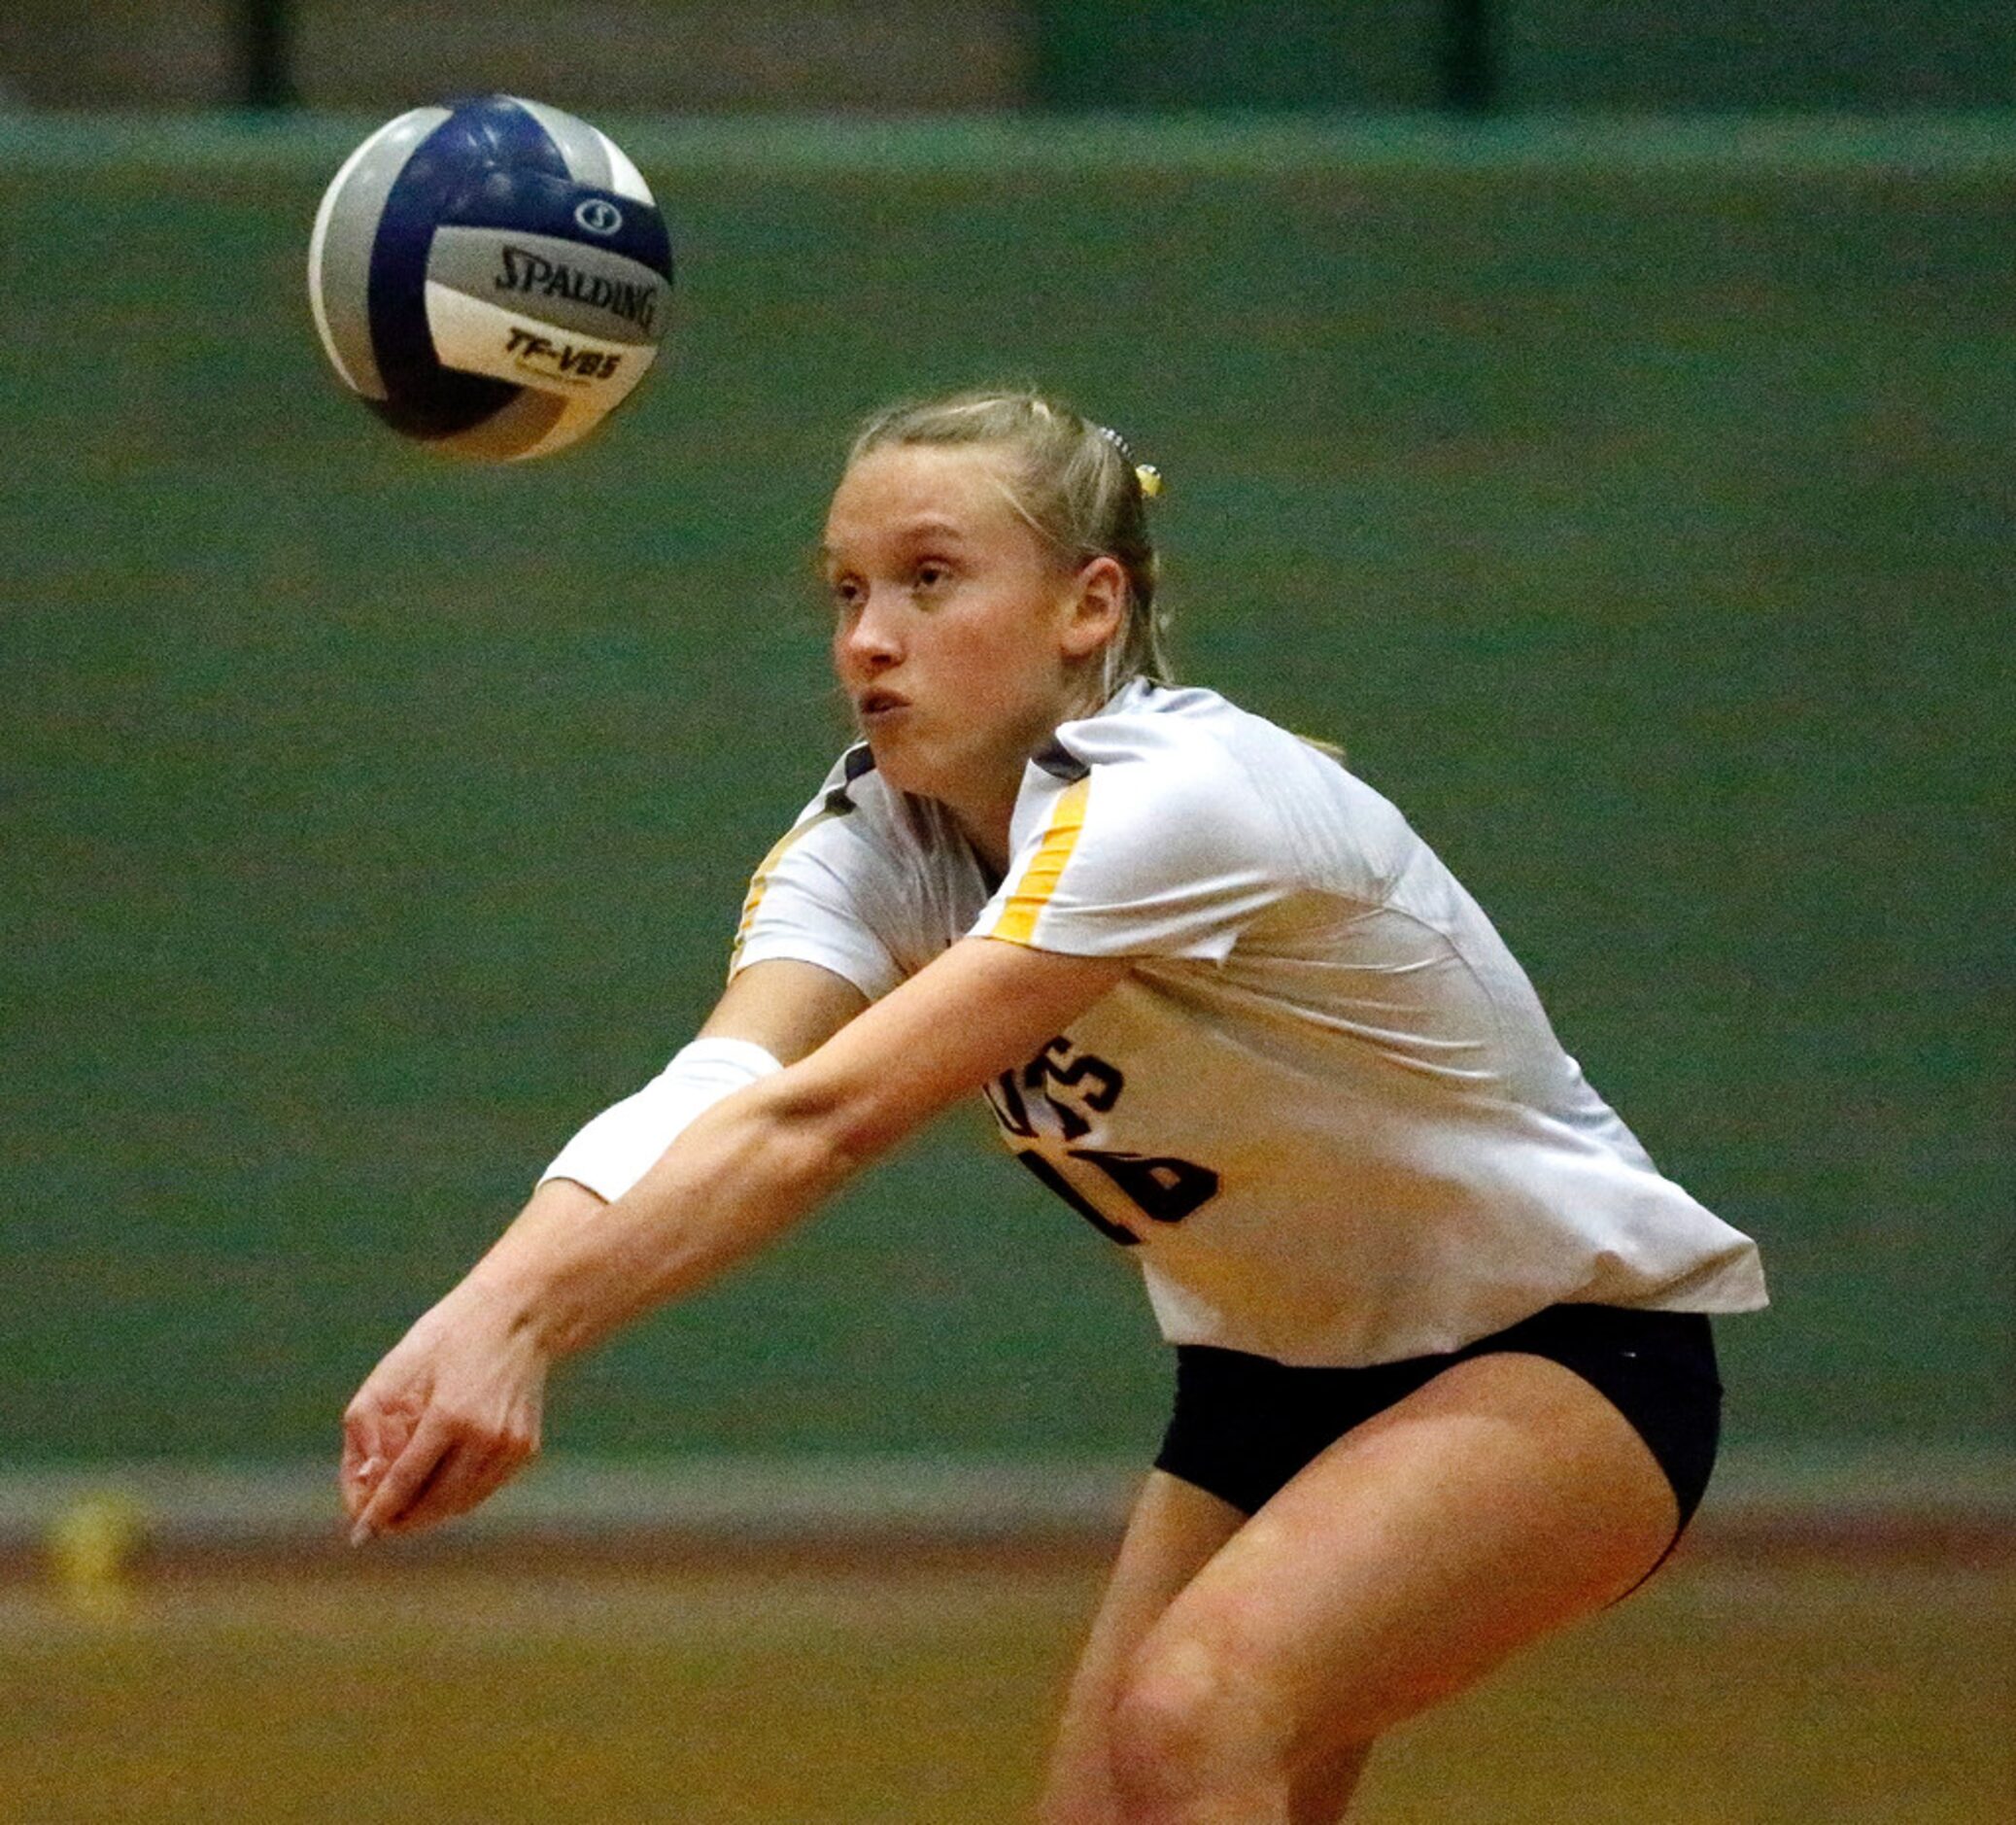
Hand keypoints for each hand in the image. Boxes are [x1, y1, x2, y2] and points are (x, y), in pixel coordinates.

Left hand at [340, 1283, 549, 1543]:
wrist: (518, 1316)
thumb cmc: (447, 1339)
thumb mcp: (394, 1371)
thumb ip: (368, 1428)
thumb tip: (363, 1484)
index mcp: (449, 1414)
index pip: (406, 1481)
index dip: (379, 1512)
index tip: (359, 1536)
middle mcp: (485, 1436)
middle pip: (434, 1503)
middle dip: (402, 1519)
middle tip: (380, 1522)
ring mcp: (510, 1445)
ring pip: (460, 1504)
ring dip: (429, 1511)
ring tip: (407, 1503)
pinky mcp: (525, 1448)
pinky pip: (483, 1489)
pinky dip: (457, 1494)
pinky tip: (442, 1478)